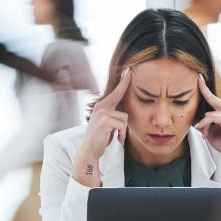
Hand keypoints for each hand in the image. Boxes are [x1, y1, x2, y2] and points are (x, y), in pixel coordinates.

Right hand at [73, 68, 130, 185]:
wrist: (89, 150)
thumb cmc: (100, 138)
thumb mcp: (106, 123)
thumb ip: (113, 114)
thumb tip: (125, 110)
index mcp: (101, 106)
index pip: (115, 92)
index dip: (122, 81)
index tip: (128, 70)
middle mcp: (101, 107)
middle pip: (119, 93)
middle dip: (125, 82)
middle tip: (130, 70)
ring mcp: (102, 113)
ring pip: (125, 117)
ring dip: (123, 129)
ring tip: (116, 136)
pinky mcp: (105, 121)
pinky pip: (122, 126)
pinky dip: (122, 135)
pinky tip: (116, 139)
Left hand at [194, 74, 220, 159]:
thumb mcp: (209, 131)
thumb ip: (203, 123)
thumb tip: (193, 118)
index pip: (213, 98)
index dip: (205, 88)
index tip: (199, 78)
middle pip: (212, 99)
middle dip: (204, 90)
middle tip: (198, 79)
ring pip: (209, 113)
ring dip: (204, 124)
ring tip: (205, 133)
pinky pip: (211, 118)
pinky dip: (206, 124)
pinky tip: (205, 131)